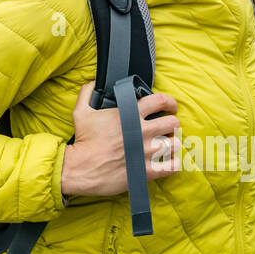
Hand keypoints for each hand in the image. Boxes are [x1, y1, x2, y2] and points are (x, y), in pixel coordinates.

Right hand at [60, 81, 179, 198]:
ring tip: (166, 145)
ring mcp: (145, 152)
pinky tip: (168, 161)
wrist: (79, 169)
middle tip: (166, 128)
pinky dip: (173, 163)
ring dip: (172, 143)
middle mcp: (141, 132)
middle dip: (171, 124)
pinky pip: (172, 166)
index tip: (170, 106)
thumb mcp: (81, 111)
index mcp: (130, 115)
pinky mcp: (146, 171)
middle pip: (173, 123)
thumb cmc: (82, 141)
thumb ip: (88, 92)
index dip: (169, 102)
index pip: (160, 100)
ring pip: (175, 144)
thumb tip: (94, 82)